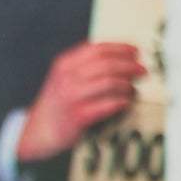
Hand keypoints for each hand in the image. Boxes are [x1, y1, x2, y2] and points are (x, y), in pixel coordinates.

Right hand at [15, 35, 147, 164]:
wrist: (39, 131)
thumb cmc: (56, 104)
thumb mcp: (63, 77)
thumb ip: (83, 65)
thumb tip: (117, 56)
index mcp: (64, 64)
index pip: (97, 48)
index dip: (120, 48)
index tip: (135, 52)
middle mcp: (67, 78)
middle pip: (106, 64)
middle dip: (129, 65)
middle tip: (142, 70)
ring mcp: (72, 97)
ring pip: (108, 82)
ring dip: (127, 84)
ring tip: (134, 88)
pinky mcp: (78, 116)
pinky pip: (106, 105)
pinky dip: (120, 102)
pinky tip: (126, 102)